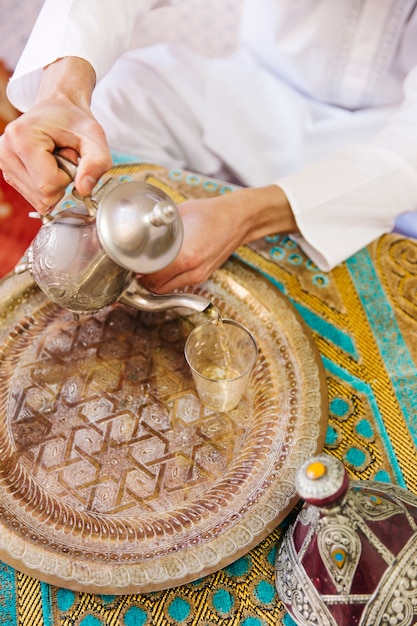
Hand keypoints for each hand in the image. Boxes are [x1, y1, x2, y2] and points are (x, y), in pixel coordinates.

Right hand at [0, 57, 111, 213]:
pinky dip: (47, 186)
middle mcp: (5, 151)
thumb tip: (84, 189)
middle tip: (63, 155)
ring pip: (39, 200)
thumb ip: (97, 162)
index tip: (70, 154)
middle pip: (43, 195)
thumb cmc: (74, 120)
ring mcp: (3, 163)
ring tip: (55, 158)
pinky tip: (47, 166)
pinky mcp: (8, 173)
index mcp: (21, 138)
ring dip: (55, 184)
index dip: (68, 176)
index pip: (49, 184)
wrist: (58, 108)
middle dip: (61, 181)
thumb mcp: (94, 137)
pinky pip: (35, 198)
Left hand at [141, 184, 297, 292]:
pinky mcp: (203, 276)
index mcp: (185, 257)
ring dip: (153, 282)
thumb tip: (136, 226)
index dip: (134, 272)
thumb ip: (157, 225)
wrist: (238, 219)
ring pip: (165, 289)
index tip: (125, 265)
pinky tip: (162, 268)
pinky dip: (167, 280)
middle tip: (131, 269)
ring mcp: (199, 276)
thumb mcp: (178, 214)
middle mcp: (192, 271)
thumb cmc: (211, 213)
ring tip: (144, 269)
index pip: (150, 276)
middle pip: (155, 287)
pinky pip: (178, 284)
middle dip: (141, 280)